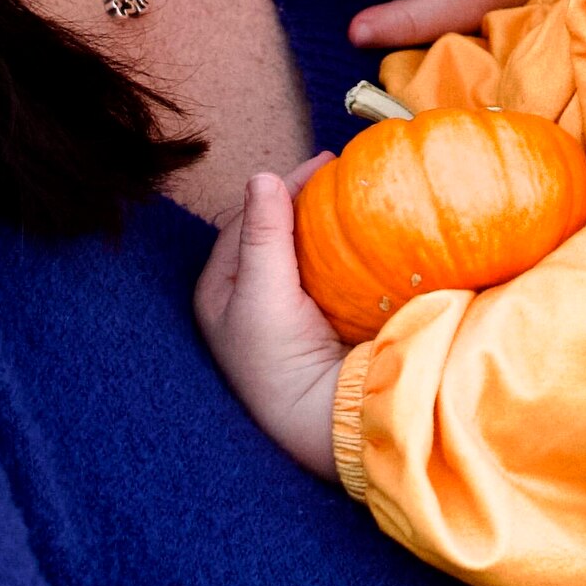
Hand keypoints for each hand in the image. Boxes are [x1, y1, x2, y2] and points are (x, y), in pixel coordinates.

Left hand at [193, 162, 349, 474]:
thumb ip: (263, 234)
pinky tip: (366, 236)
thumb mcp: (262, 292)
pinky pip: (329, 273)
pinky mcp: (319, 323)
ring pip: (303, 251)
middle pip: (275, 232)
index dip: (281, 188)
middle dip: (303, 201)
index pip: (246, 220)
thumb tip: (262, 175)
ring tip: (354, 194)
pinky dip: (343, 251)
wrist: (323, 421)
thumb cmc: (277, 361)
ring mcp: (285, 312)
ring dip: (325, 224)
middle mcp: (247, 300)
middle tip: (341, 172)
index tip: (322, 164)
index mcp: (220, 291)